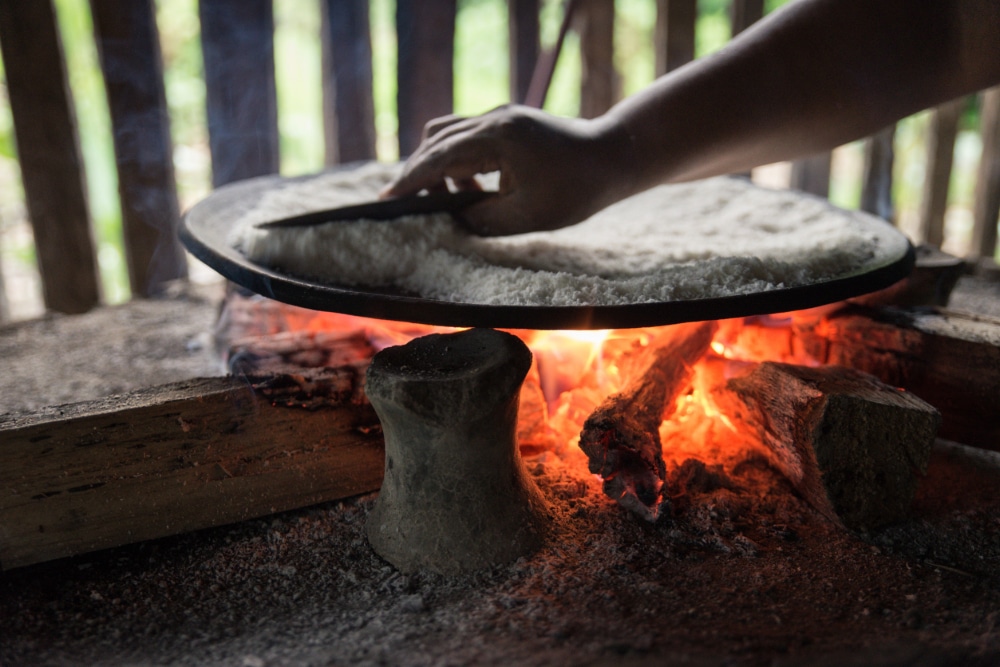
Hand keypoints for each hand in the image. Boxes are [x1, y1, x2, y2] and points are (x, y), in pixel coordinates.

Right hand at [382, 105, 633, 235]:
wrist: (615, 156)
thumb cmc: (577, 189)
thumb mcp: (527, 215)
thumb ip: (484, 219)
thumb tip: (455, 221)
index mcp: (498, 137)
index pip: (439, 156)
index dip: (410, 180)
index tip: (386, 199)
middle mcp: (495, 118)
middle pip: (437, 140)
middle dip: (419, 174)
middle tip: (409, 206)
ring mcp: (502, 116)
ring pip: (450, 135)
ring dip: (441, 168)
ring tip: (453, 204)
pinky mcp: (508, 122)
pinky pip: (469, 138)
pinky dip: (461, 163)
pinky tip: (474, 191)